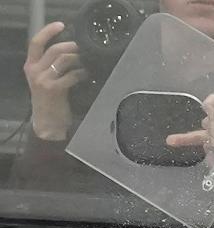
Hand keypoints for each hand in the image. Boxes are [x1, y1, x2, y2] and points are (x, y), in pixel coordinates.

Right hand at [24, 22, 87, 140]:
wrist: (47, 123)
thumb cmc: (50, 102)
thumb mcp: (45, 80)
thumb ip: (53, 67)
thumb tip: (72, 52)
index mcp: (30, 65)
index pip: (36, 42)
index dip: (49, 31)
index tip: (62, 25)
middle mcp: (34, 70)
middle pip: (55, 49)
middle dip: (73, 46)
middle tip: (85, 48)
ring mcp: (44, 79)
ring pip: (64, 60)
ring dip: (80, 59)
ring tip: (88, 62)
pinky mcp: (55, 89)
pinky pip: (72, 75)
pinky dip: (82, 73)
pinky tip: (88, 75)